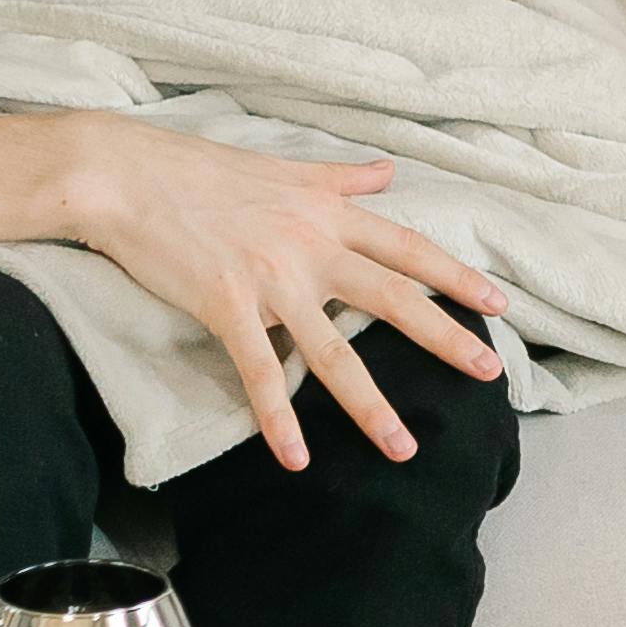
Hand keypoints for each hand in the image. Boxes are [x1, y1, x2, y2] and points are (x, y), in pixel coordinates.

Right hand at [58, 116, 507, 469]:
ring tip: (403, 447)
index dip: (455, 276)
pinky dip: (277, 419)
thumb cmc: (199, 169)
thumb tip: (388, 170)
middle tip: (489, 372)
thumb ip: (340, 178)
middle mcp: (311, 247)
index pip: (407, 247)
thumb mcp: (283, 167)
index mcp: (327, 213)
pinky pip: (259, 372)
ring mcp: (271, 279)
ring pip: (333, 352)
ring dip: (371, 406)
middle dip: (445, 337)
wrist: (127, 174)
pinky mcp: (226, 305)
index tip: (498, 303)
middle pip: (393, 298)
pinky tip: (295, 459)